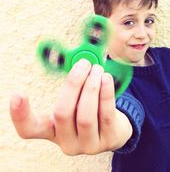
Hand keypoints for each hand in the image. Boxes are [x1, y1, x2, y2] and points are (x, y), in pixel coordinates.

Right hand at [10, 59, 131, 154]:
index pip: (29, 130)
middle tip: (83, 64)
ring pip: (85, 115)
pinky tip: (106, 79)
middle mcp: (67, 141)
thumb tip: (78, 62)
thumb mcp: (75, 102)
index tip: (17, 94)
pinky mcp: (107, 141)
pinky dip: (106, 93)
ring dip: (91, 87)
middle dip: (73, 83)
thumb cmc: (90, 110)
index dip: (20, 115)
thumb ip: (72, 88)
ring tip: (97, 70)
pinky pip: (106, 114)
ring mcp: (87, 144)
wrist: (114, 130)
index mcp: (52, 130)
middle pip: (62, 113)